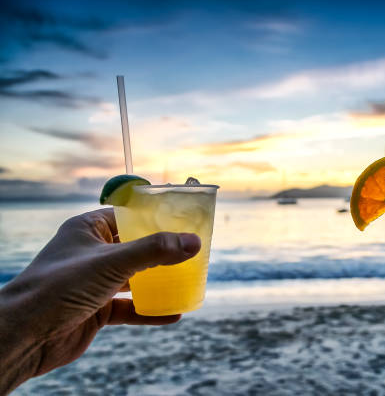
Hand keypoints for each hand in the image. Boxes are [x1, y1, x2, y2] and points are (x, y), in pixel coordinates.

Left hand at [0, 209, 200, 393]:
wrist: (25, 335)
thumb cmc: (60, 287)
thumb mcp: (113, 261)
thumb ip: (154, 250)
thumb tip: (193, 242)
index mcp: (88, 230)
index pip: (127, 216)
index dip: (154, 218)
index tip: (182, 222)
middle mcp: (92, 254)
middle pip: (135, 248)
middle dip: (162, 252)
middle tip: (191, 253)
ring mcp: (94, 283)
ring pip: (135, 279)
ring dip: (159, 283)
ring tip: (188, 281)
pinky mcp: (97, 310)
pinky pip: (130, 308)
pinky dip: (151, 311)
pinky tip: (173, 314)